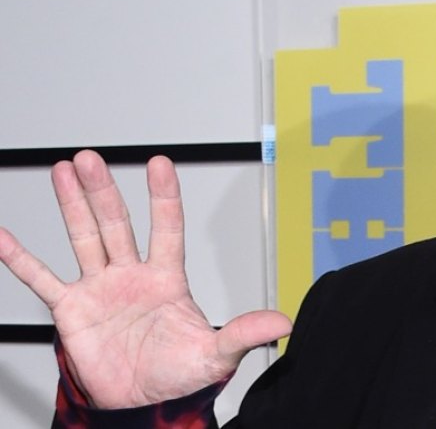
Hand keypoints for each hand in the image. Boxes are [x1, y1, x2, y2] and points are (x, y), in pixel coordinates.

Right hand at [0, 150, 291, 408]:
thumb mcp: (216, 354)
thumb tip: (283, 322)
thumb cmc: (179, 373)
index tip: (159, 163)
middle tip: (89, 157)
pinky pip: (42, 280)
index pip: (167, 228)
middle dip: (103, 190)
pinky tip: (4, 236)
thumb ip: (243, 333)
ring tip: (63, 169)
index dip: (164, 196)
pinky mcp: (72, 310)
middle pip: (117, 223)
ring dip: (72, 205)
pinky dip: (21, 259)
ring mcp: (100, 288)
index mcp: (167, 278)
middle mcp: (132, 275)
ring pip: (84, 237)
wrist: (142, 403)